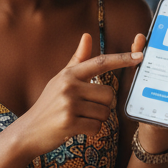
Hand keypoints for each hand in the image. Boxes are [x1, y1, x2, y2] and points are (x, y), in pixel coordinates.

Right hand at [17, 34, 142, 155]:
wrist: (28, 132)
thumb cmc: (48, 104)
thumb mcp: (60, 79)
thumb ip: (77, 59)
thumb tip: (87, 35)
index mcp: (70, 74)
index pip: (101, 62)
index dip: (122, 59)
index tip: (140, 56)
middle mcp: (69, 86)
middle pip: (109, 94)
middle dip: (103, 105)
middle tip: (87, 110)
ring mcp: (68, 104)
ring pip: (104, 112)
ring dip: (97, 119)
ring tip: (79, 119)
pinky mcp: (69, 122)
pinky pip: (96, 127)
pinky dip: (91, 131)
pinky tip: (77, 129)